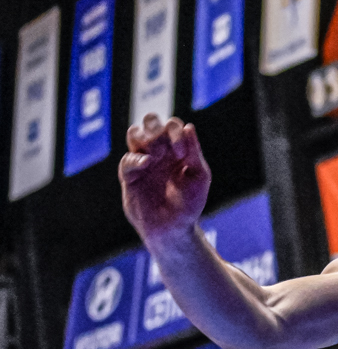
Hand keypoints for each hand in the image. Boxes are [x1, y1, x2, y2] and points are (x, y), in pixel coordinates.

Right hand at [119, 115, 210, 243]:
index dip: (175, 132)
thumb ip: (193, 151)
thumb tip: (188, 126)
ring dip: (144, 138)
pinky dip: (135, 158)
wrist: (174, 227)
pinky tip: (146, 164)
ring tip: (155, 156)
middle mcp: (159, 152)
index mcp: (178, 150)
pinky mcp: (130, 176)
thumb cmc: (190, 203)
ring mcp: (143, 162)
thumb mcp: (199, 175)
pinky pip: (127, 159)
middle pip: (150, 121)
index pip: (172, 125)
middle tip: (164, 150)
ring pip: (134, 133)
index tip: (181, 154)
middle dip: (155, 127)